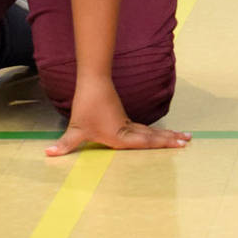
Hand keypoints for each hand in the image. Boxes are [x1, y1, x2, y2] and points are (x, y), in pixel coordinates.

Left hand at [46, 80, 190, 155]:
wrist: (93, 82)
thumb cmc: (86, 107)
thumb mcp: (76, 129)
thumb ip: (65, 144)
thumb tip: (48, 154)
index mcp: (120, 136)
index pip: (145, 142)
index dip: (163, 144)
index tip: (179, 144)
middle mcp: (128, 131)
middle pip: (154, 136)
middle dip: (171, 140)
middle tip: (189, 141)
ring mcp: (129, 124)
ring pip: (152, 132)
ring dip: (168, 135)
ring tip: (185, 137)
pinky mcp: (126, 119)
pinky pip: (146, 130)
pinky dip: (157, 134)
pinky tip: (163, 136)